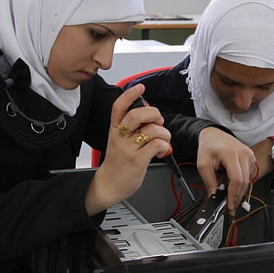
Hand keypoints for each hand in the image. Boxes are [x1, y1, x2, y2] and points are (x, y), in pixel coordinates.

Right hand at [85, 85, 170, 214]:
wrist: (109, 185)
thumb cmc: (117, 162)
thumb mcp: (118, 140)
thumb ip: (131, 128)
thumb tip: (149, 115)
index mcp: (114, 130)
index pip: (118, 107)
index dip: (129, 95)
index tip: (140, 87)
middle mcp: (120, 137)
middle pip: (136, 115)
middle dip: (153, 113)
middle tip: (158, 121)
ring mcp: (128, 149)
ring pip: (151, 130)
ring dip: (163, 132)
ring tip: (163, 138)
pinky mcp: (137, 160)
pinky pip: (156, 145)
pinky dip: (164, 145)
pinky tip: (161, 150)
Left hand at [195, 127, 255, 216]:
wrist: (213, 135)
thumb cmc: (208, 146)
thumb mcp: (203, 165)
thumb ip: (209, 182)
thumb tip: (214, 197)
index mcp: (231, 153)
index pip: (236, 179)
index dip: (233, 195)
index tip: (229, 205)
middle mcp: (244, 153)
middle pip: (244, 182)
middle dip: (236, 196)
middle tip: (228, 205)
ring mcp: (249, 155)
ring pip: (247, 181)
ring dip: (237, 189)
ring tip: (224, 186)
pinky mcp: (251, 158)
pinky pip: (248, 176)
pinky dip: (240, 182)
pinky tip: (230, 179)